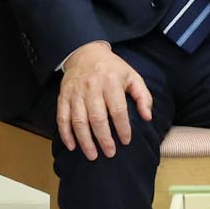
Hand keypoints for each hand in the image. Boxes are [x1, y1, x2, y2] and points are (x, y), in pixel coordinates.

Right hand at [56, 40, 151, 158]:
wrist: (85, 53)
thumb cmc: (112, 69)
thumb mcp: (132, 76)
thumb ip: (143, 96)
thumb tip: (147, 117)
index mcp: (111, 82)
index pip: (118, 110)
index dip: (122, 128)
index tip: (126, 141)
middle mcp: (92, 87)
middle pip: (97, 118)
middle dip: (103, 139)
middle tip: (110, 153)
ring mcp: (76, 92)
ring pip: (78, 120)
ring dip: (85, 140)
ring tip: (92, 155)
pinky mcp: (63, 96)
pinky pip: (62, 117)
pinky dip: (65, 133)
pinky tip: (71, 146)